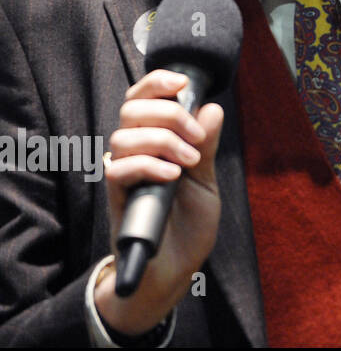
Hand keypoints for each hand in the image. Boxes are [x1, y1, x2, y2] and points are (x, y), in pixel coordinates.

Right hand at [94, 70, 223, 337]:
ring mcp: (124, 175)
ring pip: (123, 137)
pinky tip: (172, 175)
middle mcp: (134, 153)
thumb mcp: (207, 180)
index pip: (143, 99)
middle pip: (131, 110)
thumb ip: (208, 146)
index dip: (156, 83)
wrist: (175, 268)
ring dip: (162, 140)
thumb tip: (212, 108)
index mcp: (155, 142)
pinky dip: (148, 166)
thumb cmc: (188, 223)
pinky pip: (118, 170)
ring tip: (189, 162)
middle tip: (196, 138)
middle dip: (168, 113)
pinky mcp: (117, 198)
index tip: (181, 82)